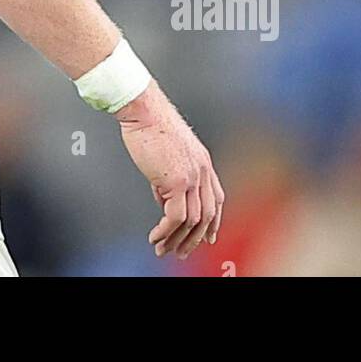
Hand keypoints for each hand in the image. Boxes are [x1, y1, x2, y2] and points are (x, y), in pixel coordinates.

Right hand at [115, 81, 223, 259]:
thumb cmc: (149, 124)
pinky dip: (165, 232)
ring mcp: (192, 176)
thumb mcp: (166, 153)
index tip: (209, 237)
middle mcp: (202, 170)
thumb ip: (169, 177)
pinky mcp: (177, 181)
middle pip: (208, 215)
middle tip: (180, 252)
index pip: (217, 198)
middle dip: (194, 238)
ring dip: (177, 239)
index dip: (214, 221)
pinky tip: (155, 236)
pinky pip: (175, 217)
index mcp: (203, 162)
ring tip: (163, 248)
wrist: (143, 109)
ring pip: (192, 221)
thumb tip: (163, 199)